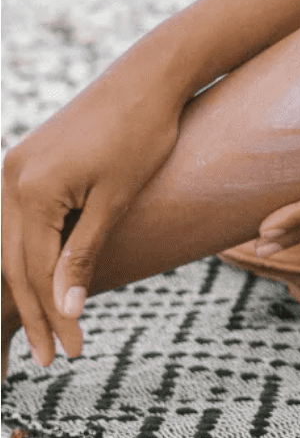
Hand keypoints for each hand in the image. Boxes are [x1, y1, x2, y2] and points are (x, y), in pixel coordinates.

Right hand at [2, 69, 183, 367]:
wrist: (148, 78)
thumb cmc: (143, 134)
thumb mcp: (117, 199)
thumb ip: (85, 252)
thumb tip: (66, 309)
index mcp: (31, 191)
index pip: (36, 272)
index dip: (53, 316)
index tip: (72, 353)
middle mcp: (9, 180)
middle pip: (13, 264)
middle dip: (32, 313)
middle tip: (50, 359)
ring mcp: (13, 169)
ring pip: (9, 245)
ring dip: (26, 288)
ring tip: (44, 330)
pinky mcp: (26, 162)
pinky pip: (17, 221)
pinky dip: (27, 255)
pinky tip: (38, 280)